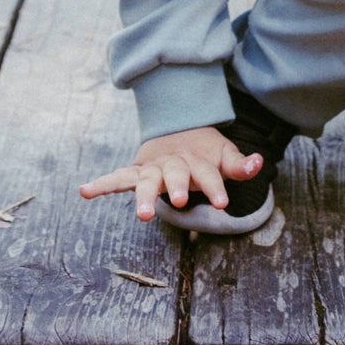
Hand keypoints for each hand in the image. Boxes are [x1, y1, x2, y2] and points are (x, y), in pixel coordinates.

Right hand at [78, 125, 262, 221]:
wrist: (177, 129)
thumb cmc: (204, 153)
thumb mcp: (223, 156)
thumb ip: (239, 164)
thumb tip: (259, 162)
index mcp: (195, 161)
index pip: (208, 174)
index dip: (216, 187)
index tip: (224, 204)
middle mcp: (172, 163)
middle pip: (174, 175)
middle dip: (177, 188)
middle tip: (181, 202)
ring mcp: (152, 168)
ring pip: (146, 180)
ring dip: (143, 196)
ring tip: (142, 214)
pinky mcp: (136, 173)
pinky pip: (117, 178)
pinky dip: (101, 184)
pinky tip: (84, 191)